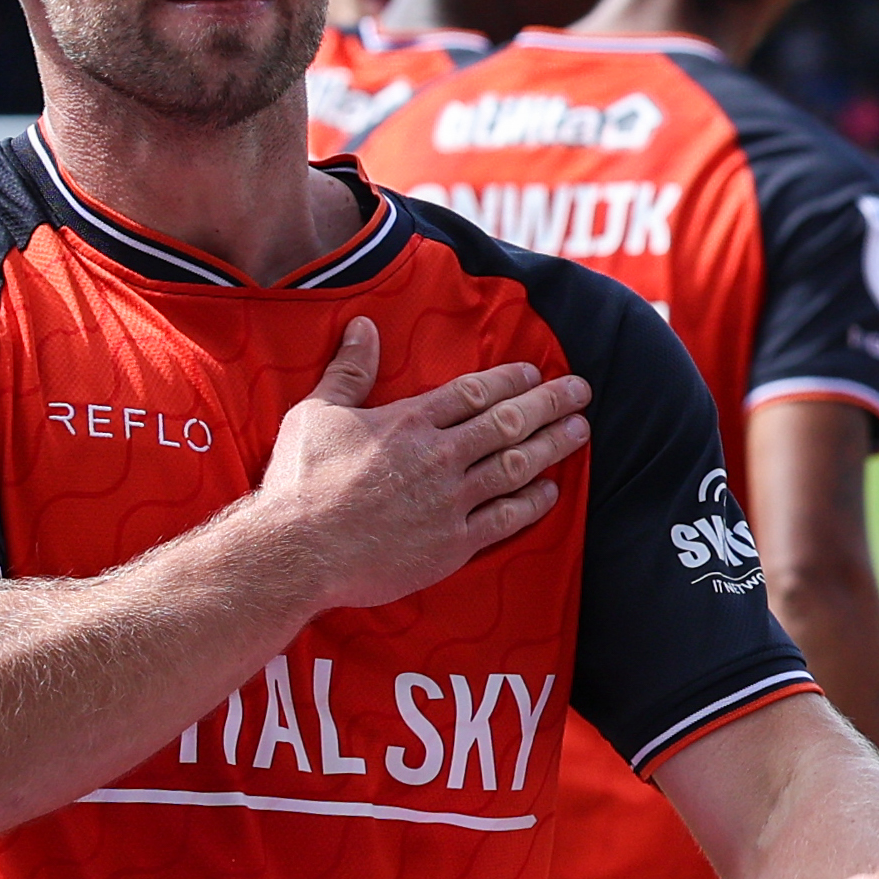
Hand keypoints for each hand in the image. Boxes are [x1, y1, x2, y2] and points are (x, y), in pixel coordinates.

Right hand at [255, 318, 590, 611]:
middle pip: (508, 422)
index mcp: (410, 421)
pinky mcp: (452, 544)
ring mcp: (450, 501)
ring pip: (516, 465)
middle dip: (549, 404)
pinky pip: (506, 518)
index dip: (511, 379)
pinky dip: (533, 502)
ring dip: (553, 446)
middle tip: (580, 392)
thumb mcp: (317, 413)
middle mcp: (439, 456)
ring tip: (580, 430)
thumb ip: (349, 370)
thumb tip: (363, 326)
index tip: (535, 373)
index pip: (475, 391)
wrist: (297, 551)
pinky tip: (551, 490)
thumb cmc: (301, 482)